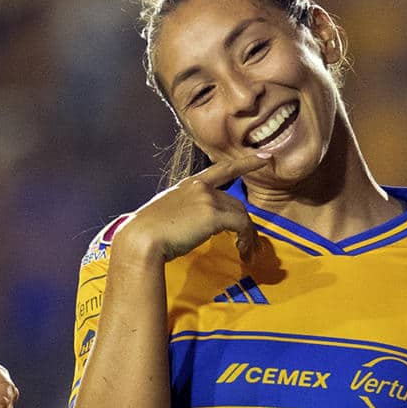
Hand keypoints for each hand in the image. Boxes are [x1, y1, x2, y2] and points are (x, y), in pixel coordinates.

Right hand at [117, 152, 271, 262]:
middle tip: (248, 241)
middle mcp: (199, 187)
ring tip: (245, 250)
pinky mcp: (213, 214)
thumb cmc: (146, 233)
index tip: (265, 157)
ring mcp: (206, 199)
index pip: (222, 170)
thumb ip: (184, 212)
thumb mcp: (166, 214)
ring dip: (247, 234)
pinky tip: (242, 250)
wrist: (141, 238)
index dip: (245, 163)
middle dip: (244, 221)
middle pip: (234, 201)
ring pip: (240, 213)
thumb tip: (195, 225)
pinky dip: (246, 239)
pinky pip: (240, 225)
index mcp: (187, 186)